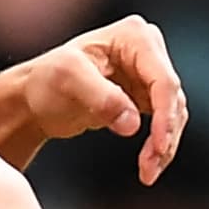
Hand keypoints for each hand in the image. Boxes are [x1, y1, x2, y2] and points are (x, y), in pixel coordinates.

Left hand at [0, 16, 188, 181]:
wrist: (35, 97)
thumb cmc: (46, 81)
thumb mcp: (68, 80)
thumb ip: (102, 98)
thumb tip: (133, 123)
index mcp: (134, 36)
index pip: (163, 79)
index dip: (165, 115)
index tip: (158, 146)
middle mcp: (147, 49)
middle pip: (172, 98)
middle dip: (165, 135)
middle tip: (149, 168)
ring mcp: (148, 73)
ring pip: (173, 114)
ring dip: (164, 146)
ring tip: (147, 172)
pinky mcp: (145, 96)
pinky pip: (164, 123)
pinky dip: (158, 146)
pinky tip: (147, 166)